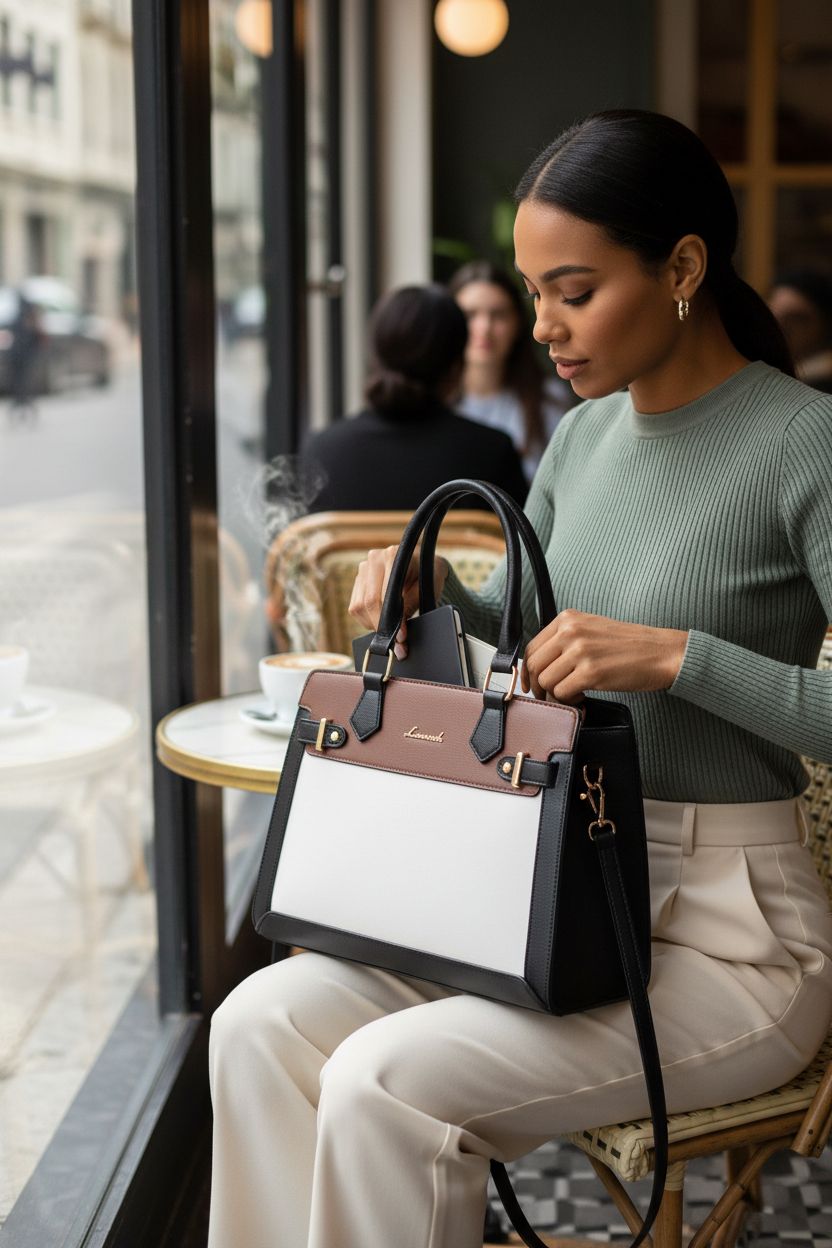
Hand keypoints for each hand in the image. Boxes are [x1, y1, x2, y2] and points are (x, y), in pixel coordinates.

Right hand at [348, 547, 449, 657]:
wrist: (423, 563)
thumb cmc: (427, 576)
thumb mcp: (424, 592)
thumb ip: (410, 611)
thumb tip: (399, 638)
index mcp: (392, 556)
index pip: (383, 595)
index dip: (389, 620)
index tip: (398, 636)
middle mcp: (374, 559)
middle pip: (368, 602)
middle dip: (380, 625)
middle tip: (394, 639)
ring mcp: (364, 568)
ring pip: (358, 606)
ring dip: (372, 623)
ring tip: (389, 625)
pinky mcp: (358, 579)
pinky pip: (354, 607)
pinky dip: (366, 618)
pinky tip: (381, 617)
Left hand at [521, 609, 687, 703]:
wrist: (661, 652)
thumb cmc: (629, 645)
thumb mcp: (591, 629)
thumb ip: (565, 640)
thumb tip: (540, 665)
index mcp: (568, 618)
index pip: (532, 647)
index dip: (528, 670)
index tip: (531, 683)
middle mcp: (571, 631)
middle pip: (534, 665)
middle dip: (538, 686)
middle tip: (550, 695)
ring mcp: (580, 651)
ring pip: (546, 682)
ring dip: (556, 695)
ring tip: (573, 694)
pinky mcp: (591, 672)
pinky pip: (563, 694)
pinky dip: (570, 701)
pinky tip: (582, 697)